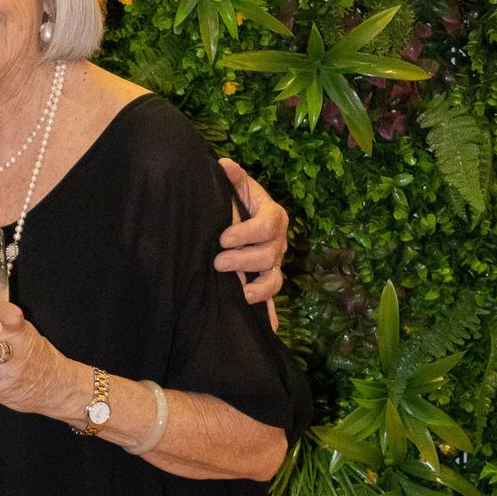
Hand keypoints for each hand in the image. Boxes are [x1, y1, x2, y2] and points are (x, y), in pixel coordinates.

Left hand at [217, 157, 288, 304]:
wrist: (236, 218)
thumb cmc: (236, 201)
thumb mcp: (237, 188)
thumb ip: (234, 179)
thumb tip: (225, 165)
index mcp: (274, 217)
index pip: (268, 225)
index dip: (248, 233)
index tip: (223, 238)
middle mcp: (278, 243)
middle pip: (269, 255)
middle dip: (244, 260)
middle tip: (218, 263)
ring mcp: (273, 265)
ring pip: (273, 280)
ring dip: (257, 289)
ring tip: (237, 292)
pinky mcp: (265, 283)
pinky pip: (270, 300)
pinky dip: (269, 316)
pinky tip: (268, 330)